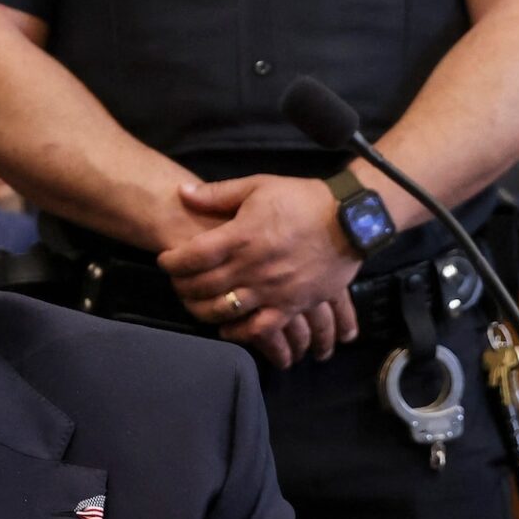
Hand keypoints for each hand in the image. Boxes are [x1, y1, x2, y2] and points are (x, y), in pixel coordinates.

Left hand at [158, 175, 362, 357]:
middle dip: (182, 287)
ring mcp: (272, 289)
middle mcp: (253, 266)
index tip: (165, 261)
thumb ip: (218, 194)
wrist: (352, 219)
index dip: (172, 262)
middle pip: (202, 286)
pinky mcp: (291, 305)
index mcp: (242, 236)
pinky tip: (227, 327)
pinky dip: (238, 333)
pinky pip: (259, 329)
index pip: (192, 256)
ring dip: (202, 310)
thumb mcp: (259, 186)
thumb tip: (182, 192)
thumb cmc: (303, 199)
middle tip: (177, 283)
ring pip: (224, 310)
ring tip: (196, 303)